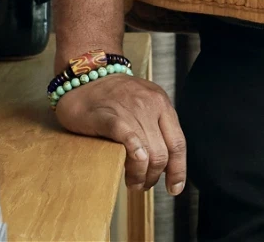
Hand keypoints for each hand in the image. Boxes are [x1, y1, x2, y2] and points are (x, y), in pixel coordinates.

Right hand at [54, 73, 187, 195]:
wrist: (85, 75)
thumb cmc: (113, 95)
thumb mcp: (143, 104)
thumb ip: (155, 126)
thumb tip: (164, 163)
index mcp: (161, 103)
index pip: (178, 142)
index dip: (178, 169)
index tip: (174, 188)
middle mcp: (150, 105)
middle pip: (162, 153)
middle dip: (153, 177)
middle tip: (142, 184)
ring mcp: (130, 109)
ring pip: (147, 153)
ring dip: (140, 176)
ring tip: (131, 182)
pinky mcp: (108, 116)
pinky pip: (127, 137)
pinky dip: (133, 154)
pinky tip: (131, 166)